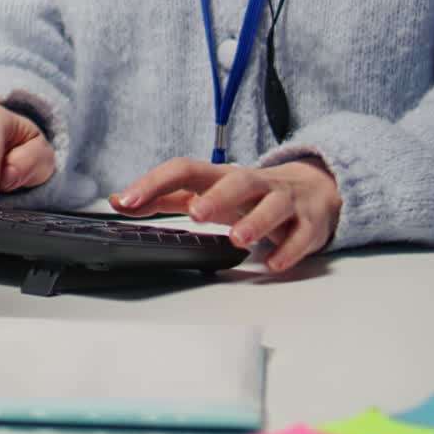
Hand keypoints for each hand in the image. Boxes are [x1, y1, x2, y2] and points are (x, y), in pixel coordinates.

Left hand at [109, 156, 341, 272]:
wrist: (312, 188)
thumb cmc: (250, 194)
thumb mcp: (209, 191)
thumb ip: (167, 197)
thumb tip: (120, 200)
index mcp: (222, 176)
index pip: (186, 170)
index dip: (156, 183)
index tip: (128, 202)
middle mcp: (254, 183)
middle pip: (236, 182)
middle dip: (217, 197)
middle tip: (195, 213)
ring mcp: (284, 200)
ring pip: (272, 205)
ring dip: (255, 221)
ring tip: (238, 239)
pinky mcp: (308, 222)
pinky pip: (301, 234)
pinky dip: (288, 250)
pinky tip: (274, 263)